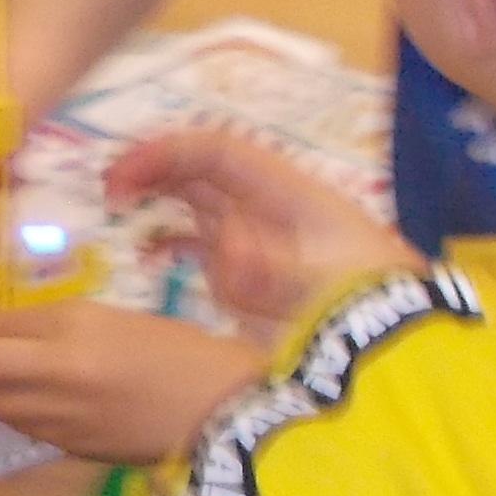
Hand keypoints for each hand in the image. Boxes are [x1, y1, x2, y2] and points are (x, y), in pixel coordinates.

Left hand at [0, 297, 258, 464]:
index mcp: (70, 328)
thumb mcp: (107, 317)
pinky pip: (19, 426)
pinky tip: (35, 401)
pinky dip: (14, 412)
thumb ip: (45, 325)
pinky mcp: (67, 448)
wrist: (218, 410)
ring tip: (4, 377)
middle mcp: (55, 373)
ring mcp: (58, 416)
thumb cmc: (174, 349)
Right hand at [109, 129, 415, 328]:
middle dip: (151, 171)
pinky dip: (166, 242)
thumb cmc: (361, 297)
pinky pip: (194, 245)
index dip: (167, 152)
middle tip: (107, 190)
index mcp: (283, 191)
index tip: (127, 173)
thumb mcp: (322, 277)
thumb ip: (269, 266)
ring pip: (190, 203)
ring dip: (153, 200)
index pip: (216, 151)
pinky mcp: (241, 276)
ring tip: (115, 210)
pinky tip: (145, 254)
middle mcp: (261, 206)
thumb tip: (223, 254)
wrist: (388, 343)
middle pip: (197, 170)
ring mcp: (250, 239)